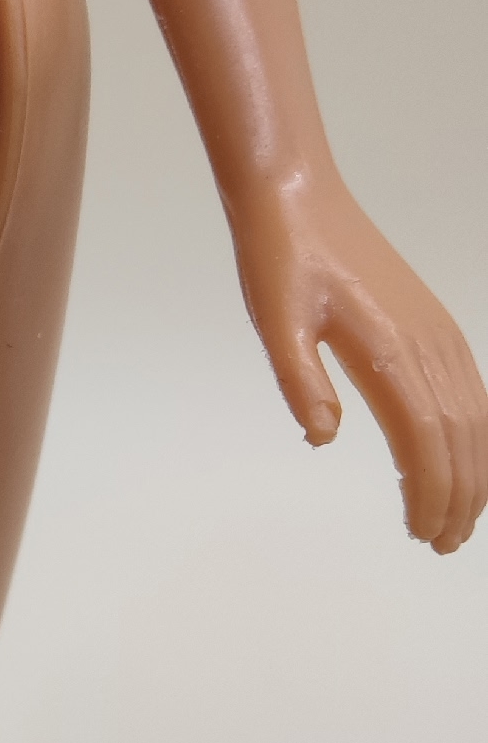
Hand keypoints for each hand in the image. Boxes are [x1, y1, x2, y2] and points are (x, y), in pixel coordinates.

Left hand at [232, 174, 487, 551]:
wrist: (298, 198)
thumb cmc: (280, 258)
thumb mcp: (274, 322)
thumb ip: (300, 382)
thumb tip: (324, 439)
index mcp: (388, 348)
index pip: (424, 439)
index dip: (430, 491)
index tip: (421, 533)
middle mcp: (425, 343)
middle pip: (460, 436)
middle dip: (458, 496)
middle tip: (442, 544)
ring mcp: (436, 332)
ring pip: (474, 416)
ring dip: (474, 471)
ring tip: (458, 520)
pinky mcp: (433, 324)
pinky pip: (471, 389)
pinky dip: (476, 433)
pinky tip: (466, 458)